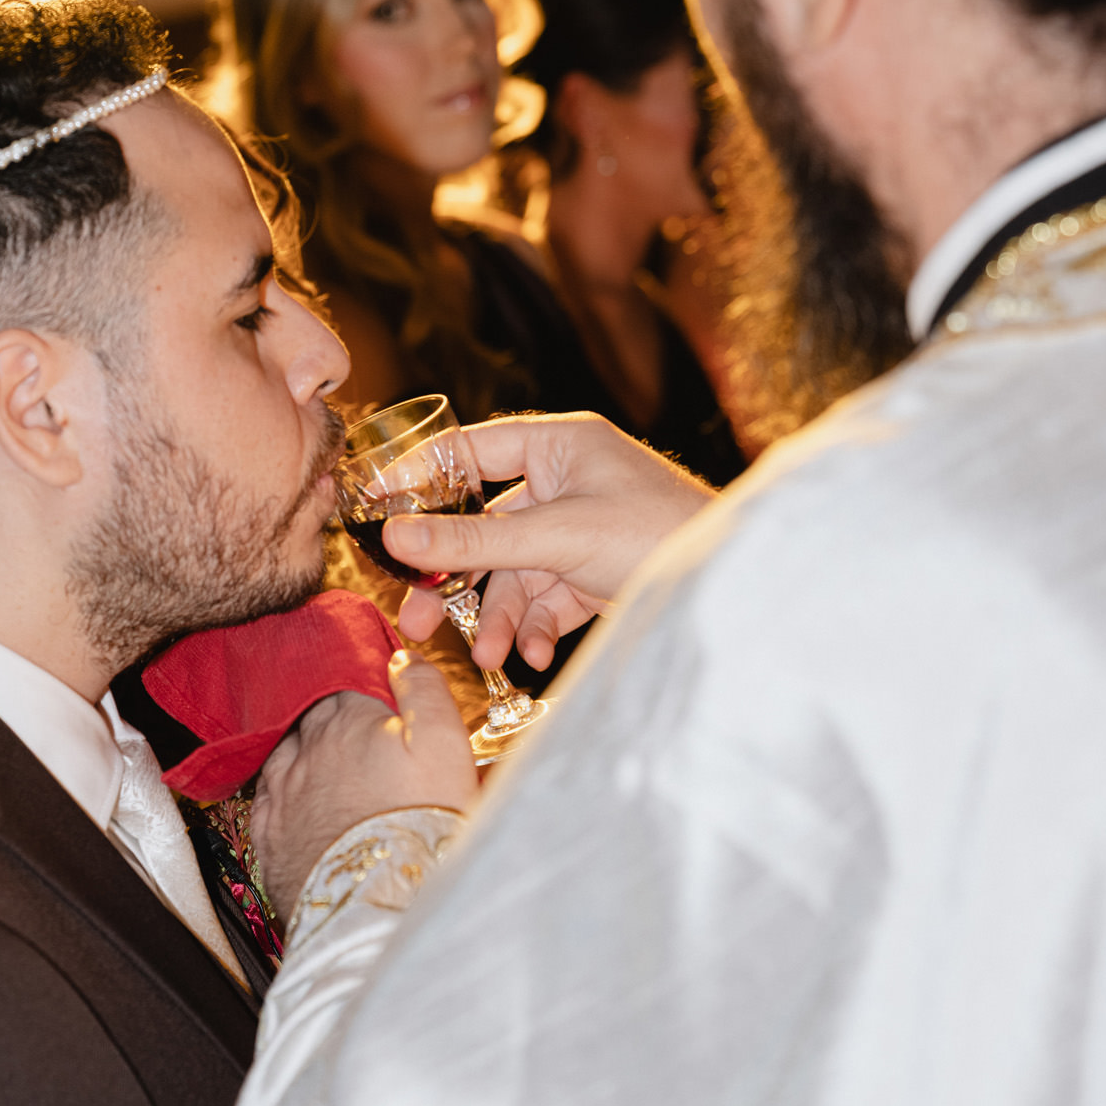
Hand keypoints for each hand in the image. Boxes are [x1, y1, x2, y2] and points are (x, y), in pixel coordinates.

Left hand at [252, 653, 477, 925]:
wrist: (382, 901)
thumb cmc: (421, 820)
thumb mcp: (444, 743)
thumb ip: (425, 691)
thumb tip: (402, 659)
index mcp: (347, 721)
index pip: (345, 685)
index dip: (361, 686)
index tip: (373, 697)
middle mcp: (305, 752)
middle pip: (311, 719)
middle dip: (328, 719)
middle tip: (353, 732)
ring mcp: (282, 796)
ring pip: (282, 757)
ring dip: (300, 755)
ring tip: (324, 765)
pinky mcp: (269, 839)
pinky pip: (266, 803)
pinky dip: (280, 796)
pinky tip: (294, 802)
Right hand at [385, 414, 712, 668]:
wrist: (730, 584)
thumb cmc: (661, 532)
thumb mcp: (557, 537)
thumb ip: (475, 540)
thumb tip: (398, 535)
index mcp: (560, 446)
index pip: (472, 451)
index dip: (421, 478)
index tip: (375, 507)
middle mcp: (566, 483)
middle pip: (484, 528)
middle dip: (456, 579)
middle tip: (417, 618)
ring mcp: (579, 531)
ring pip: (514, 574)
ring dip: (500, 619)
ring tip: (490, 658)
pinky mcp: (593, 574)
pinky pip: (547, 601)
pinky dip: (537, 630)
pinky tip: (537, 658)